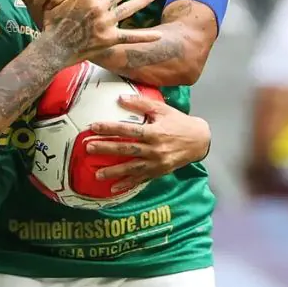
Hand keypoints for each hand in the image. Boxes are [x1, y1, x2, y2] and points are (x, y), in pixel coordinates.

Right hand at [12, 0, 159, 62]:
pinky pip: (130, 36)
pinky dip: (145, 36)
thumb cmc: (51, 25)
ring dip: (141, 0)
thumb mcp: (56, 2)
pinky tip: (158, 35)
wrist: (54, 47)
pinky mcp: (110, 38)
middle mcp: (98, 7)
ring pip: (128, 9)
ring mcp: (105, 23)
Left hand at [85, 94, 211, 192]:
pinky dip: (128, 184)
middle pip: (127, 149)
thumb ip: (141, 103)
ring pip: (132, 168)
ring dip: (114, 171)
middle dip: (106, 149)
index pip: (128, 130)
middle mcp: (155, 149)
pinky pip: (141, 179)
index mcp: (155, 132)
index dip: (110, 128)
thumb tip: (120, 98)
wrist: (199, 141)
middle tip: (88, 148)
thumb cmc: (179, 122)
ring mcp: (157, 163)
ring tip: (97, 174)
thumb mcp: (162, 109)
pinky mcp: (159, 172)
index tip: (93, 127)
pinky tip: (114, 188)